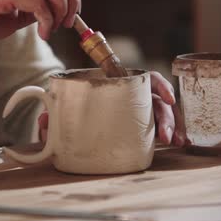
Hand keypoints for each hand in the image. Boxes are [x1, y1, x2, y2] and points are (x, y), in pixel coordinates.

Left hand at [37, 71, 187, 145]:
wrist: (67, 112)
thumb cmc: (69, 103)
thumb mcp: (61, 106)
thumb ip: (53, 115)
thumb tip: (44, 125)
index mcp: (116, 83)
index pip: (144, 78)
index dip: (159, 85)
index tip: (167, 98)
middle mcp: (130, 93)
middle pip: (156, 100)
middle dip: (166, 117)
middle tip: (166, 136)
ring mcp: (137, 107)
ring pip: (161, 113)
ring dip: (170, 126)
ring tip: (174, 142)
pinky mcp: (138, 121)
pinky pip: (157, 123)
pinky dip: (168, 131)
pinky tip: (175, 142)